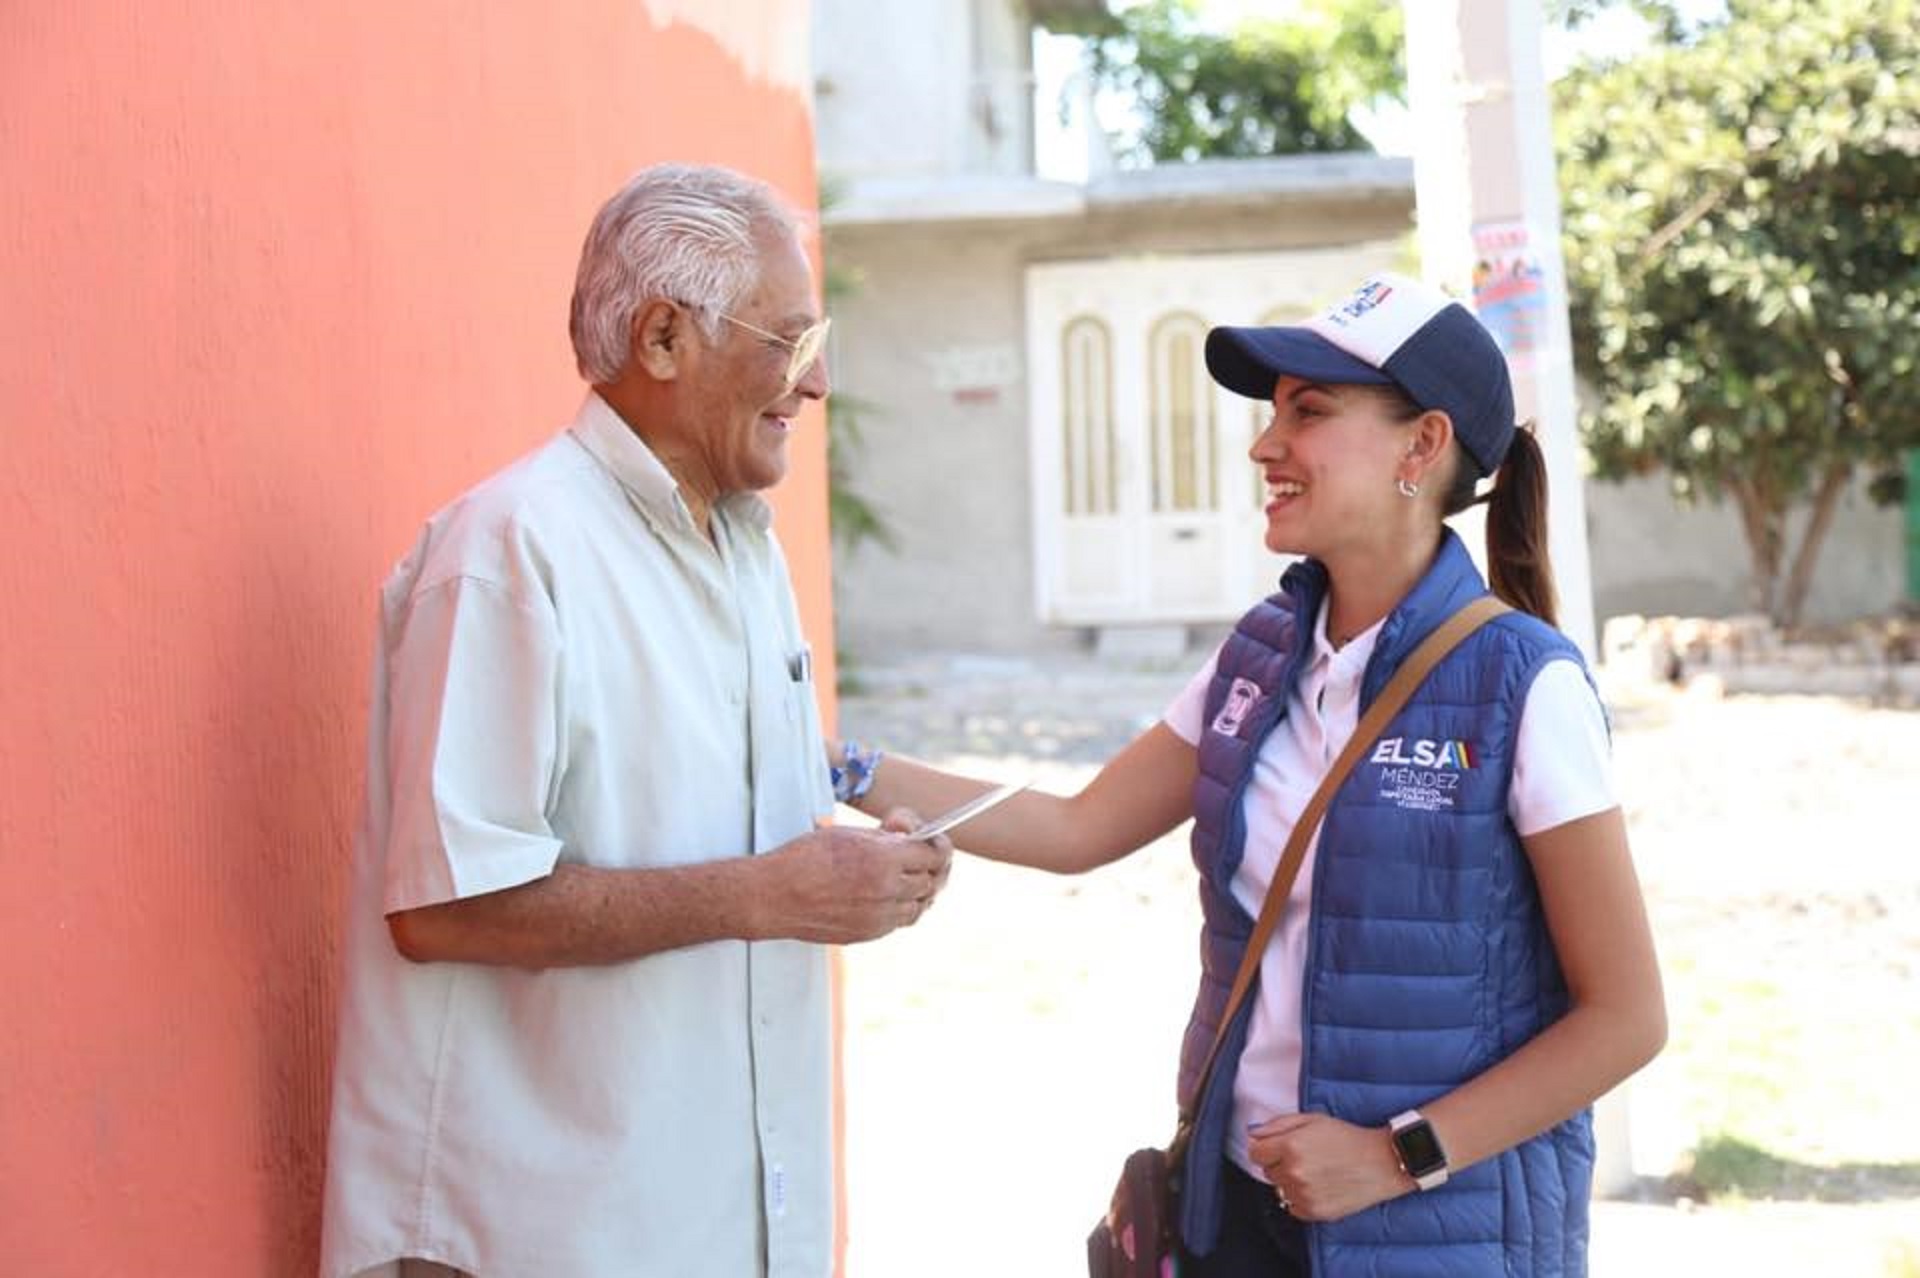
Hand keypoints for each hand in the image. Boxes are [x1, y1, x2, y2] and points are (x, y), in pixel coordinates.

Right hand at [758, 822, 949, 943]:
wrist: (772, 896)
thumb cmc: (803, 858)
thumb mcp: (847, 834)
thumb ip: (883, 839)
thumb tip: (907, 838)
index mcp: (882, 859)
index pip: (934, 854)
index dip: (938, 845)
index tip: (933, 840)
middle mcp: (886, 890)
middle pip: (932, 881)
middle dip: (930, 866)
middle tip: (921, 857)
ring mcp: (878, 917)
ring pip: (920, 906)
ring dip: (919, 890)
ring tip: (907, 877)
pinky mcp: (867, 934)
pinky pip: (899, 922)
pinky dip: (902, 908)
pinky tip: (889, 896)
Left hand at [1246, 1112, 1407, 1221]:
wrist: (1380, 1162)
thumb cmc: (1348, 1138)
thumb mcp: (1312, 1119)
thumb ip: (1277, 1125)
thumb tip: (1253, 1134)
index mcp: (1290, 1146)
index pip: (1255, 1153)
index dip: (1266, 1148)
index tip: (1277, 1147)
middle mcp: (1294, 1172)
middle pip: (1266, 1171)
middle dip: (1279, 1163)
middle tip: (1304, 1156)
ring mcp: (1303, 1195)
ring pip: (1279, 1189)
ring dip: (1290, 1181)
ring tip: (1315, 1172)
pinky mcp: (1314, 1212)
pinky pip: (1292, 1206)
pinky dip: (1300, 1198)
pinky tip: (1319, 1186)